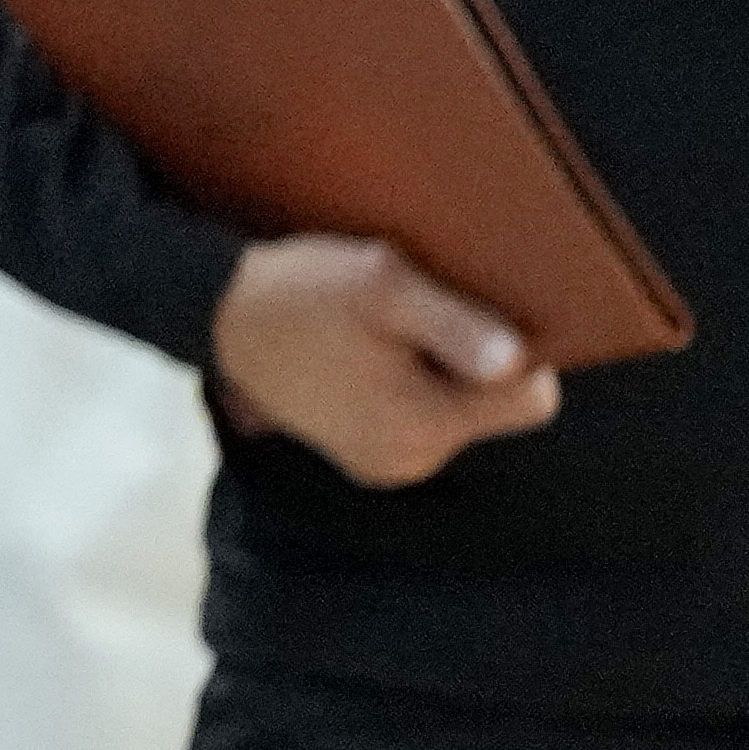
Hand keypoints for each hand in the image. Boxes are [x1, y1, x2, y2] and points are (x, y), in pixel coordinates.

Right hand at [207, 234, 558, 488]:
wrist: (217, 315)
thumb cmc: (300, 291)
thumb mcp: (381, 284)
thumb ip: (455, 324)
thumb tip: (517, 360)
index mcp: (421, 424)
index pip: (531, 400)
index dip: (517, 352)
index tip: (471, 314)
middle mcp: (409, 461)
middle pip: (494, 409)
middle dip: (472, 361)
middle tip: (413, 317)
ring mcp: (386, 465)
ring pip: (458, 413)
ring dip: (440, 371)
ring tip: (383, 333)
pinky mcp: (366, 459)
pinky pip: (422, 421)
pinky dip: (411, 387)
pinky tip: (367, 355)